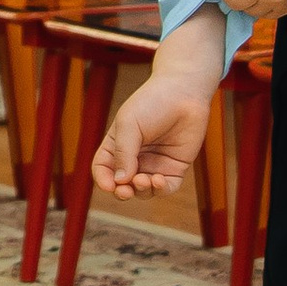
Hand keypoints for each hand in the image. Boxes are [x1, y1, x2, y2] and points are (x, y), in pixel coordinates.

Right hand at [96, 65, 218, 198]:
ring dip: (141, 191)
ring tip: (144, 180)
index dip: (103, 180)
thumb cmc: (152, 103)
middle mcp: (134, 158)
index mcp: (116, 145)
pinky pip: (165, 188)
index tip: (109, 186)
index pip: (103, 169)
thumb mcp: (129, 124)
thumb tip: (120, 181)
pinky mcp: (174, 167)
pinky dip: (160, 189)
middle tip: (124, 191)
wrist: (183, 93)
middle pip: (122, 184)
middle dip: (122, 192)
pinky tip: (157, 180)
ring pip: (143, 190)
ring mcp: (154, 164)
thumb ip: (123, 153)